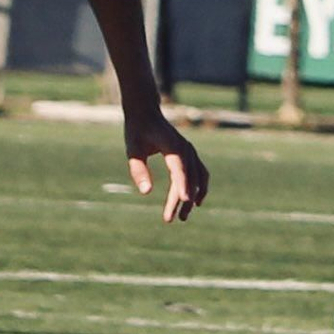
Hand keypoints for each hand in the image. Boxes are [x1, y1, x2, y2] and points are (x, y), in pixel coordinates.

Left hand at [124, 108, 209, 222]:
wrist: (147, 113)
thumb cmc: (137, 131)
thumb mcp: (133, 151)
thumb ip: (139, 170)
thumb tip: (146, 192)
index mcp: (173, 146)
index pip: (180, 169)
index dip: (183, 185)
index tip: (185, 202)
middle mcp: (186, 149)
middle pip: (188, 179)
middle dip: (181, 200)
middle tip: (170, 219)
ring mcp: (190, 152)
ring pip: (197, 179)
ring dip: (192, 197)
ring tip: (182, 217)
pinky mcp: (190, 155)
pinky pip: (200, 174)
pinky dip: (199, 187)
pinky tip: (194, 202)